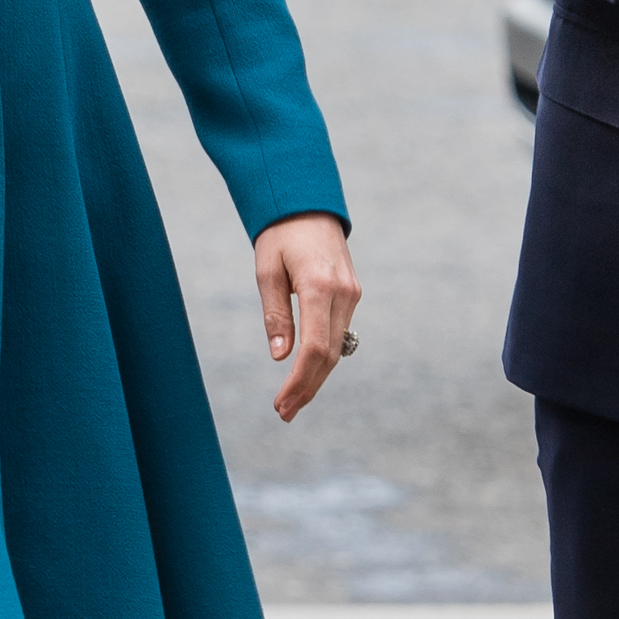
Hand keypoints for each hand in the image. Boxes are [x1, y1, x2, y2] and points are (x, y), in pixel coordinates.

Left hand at [254, 213, 360, 423]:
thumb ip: (275, 315)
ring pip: (337, 348)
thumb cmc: (280, 235)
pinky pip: (339, 333)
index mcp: (320, 287)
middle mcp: (343, 294)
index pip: (315, 349)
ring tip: (292, 400)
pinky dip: (323, 356)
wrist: (308, 205)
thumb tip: (281, 356)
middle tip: (285, 413)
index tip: (282, 404)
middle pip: (330, 356)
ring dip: (316, 377)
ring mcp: (351, 295)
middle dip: (308, 388)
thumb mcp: (267, 271)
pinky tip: (306, 371)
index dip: (299, 382)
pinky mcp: (351, 294)